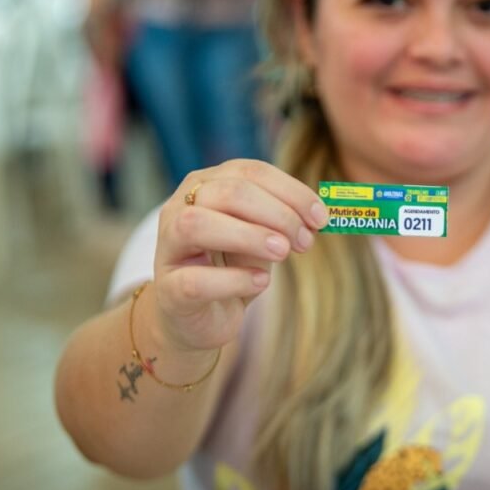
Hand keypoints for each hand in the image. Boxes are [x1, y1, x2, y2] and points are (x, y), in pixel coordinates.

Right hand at [152, 160, 328, 353]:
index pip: (250, 172)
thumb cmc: (231, 268)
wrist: (198, 318)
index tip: (321, 218)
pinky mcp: (168, 288)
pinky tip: (260, 283)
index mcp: (206, 185)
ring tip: (283, 252)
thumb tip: (317, 217)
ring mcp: (168, 246)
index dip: (291, 191)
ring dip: (250, 236)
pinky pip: (196, 280)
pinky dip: (234, 279)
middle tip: (304, 241)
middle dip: (277, 214)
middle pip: (228, 192)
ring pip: (198, 224)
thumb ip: (282, 223)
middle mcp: (179, 206)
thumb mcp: (261, 238)